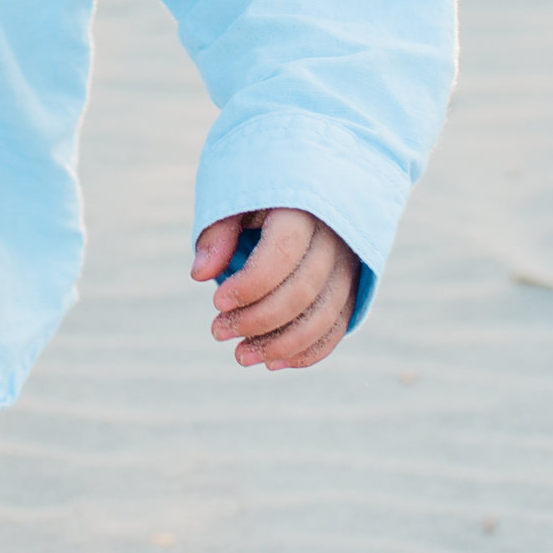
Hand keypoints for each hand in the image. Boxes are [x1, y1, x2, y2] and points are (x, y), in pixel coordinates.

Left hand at [192, 207, 358, 371]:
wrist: (315, 189)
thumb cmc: (265, 195)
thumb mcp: (239, 200)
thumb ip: (219, 233)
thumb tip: (200, 274)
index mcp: (304, 211)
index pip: (282, 254)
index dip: (250, 285)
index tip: (217, 302)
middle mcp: (334, 240)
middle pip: (302, 291)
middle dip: (257, 320)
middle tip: (218, 332)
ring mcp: (348, 266)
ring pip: (323, 316)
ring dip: (281, 345)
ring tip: (241, 356)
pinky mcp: (352, 287)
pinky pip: (337, 326)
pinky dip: (309, 350)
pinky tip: (274, 363)